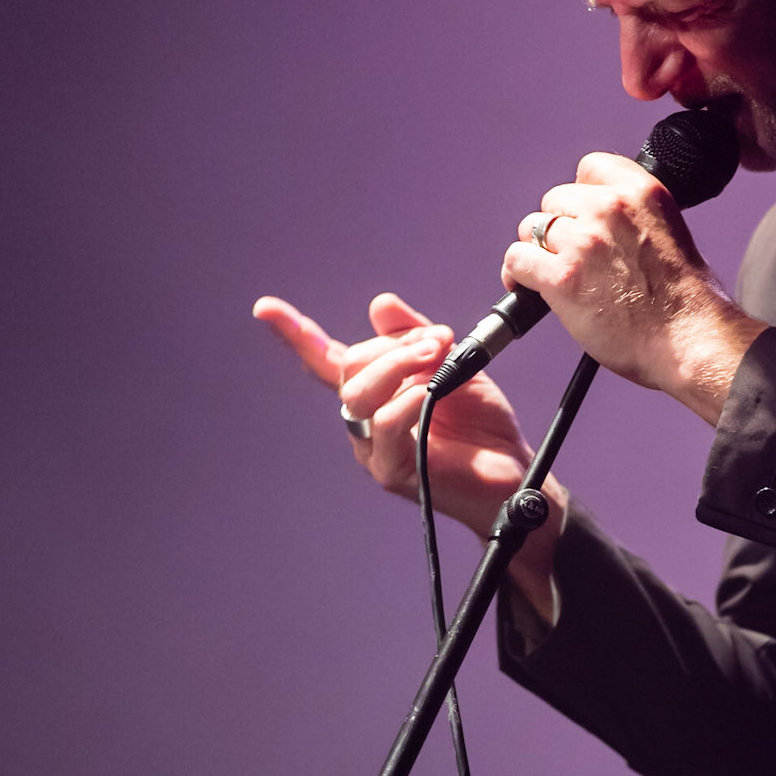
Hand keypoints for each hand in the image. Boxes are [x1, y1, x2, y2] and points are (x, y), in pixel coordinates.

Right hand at [252, 292, 566, 612]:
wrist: (511, 469)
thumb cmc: (482, 424)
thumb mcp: (454, 364)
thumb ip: (417, 336)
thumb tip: (379, 304)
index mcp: (375, 392)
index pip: (325, 359)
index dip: (295, 333)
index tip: (264, 308)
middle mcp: (365, 420)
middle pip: (349, 367)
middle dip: (393, 344)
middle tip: (440, 340)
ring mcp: (373, 448)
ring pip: (359, 394)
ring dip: (398, 364)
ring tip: (437, 356)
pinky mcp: (390, 471)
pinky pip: (385, 425)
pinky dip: (407, 400)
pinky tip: (430, 394)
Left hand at [501, 153, 765, 422]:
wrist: (689, 341)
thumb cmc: (686, 303)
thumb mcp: (671, 234)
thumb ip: (635, 220)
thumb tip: (601, 228)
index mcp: (642, 193)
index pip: (590, 168)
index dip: (580, 196)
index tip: (581, 216)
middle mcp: (610, 208)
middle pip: (555, 201)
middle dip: (559, 228)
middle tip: (569, 256)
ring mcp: (584, 241)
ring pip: (532, 229)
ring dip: (538, 252)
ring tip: (549, 275)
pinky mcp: (563, 277)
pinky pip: (518, 260)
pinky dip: (517, 275)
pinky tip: (526, 288)